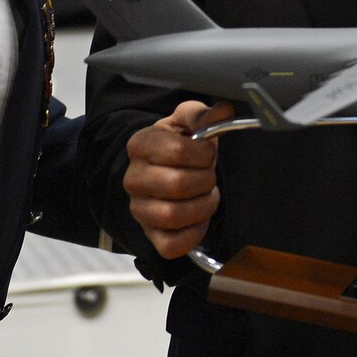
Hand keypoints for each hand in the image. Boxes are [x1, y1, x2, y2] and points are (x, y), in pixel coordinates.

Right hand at [122, 99, 232, 258]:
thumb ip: (203, 115)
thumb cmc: (180, 144)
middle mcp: (133, 178)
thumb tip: (223, 111)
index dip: (203, 153)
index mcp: (140, 144)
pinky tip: (199, 219)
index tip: (207, 153)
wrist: (166, 171)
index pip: (177, 151)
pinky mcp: (149, 235)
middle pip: (178, 184)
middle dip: (205, 180)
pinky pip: (172, 245)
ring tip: (207, 196)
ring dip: (202, 206)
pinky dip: (193, 234)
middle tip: (209, 176)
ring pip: (174, 216)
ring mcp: (139, 209)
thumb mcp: (188, 122)